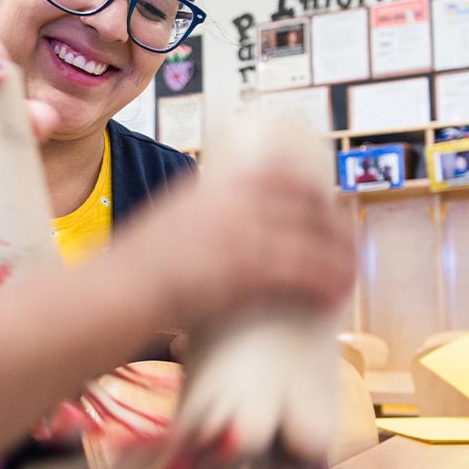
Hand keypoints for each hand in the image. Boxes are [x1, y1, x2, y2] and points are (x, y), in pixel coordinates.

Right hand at [113, 155, 357, 330]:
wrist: (120, 289)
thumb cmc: (137, 268)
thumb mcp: (171, 223)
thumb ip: (201, 220)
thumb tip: (217, 236)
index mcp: (218, 187)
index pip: (281, 175)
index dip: (310, 189)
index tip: (323, 204)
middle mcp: (237, 202)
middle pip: (305, 205)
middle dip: (333, 225)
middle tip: (345, 245)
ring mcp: (246, 232)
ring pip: (313, 239)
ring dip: (339, 257)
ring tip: (348, 275)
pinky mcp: (250, 267)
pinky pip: (305, 271)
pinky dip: (326, 282)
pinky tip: (335, 293)